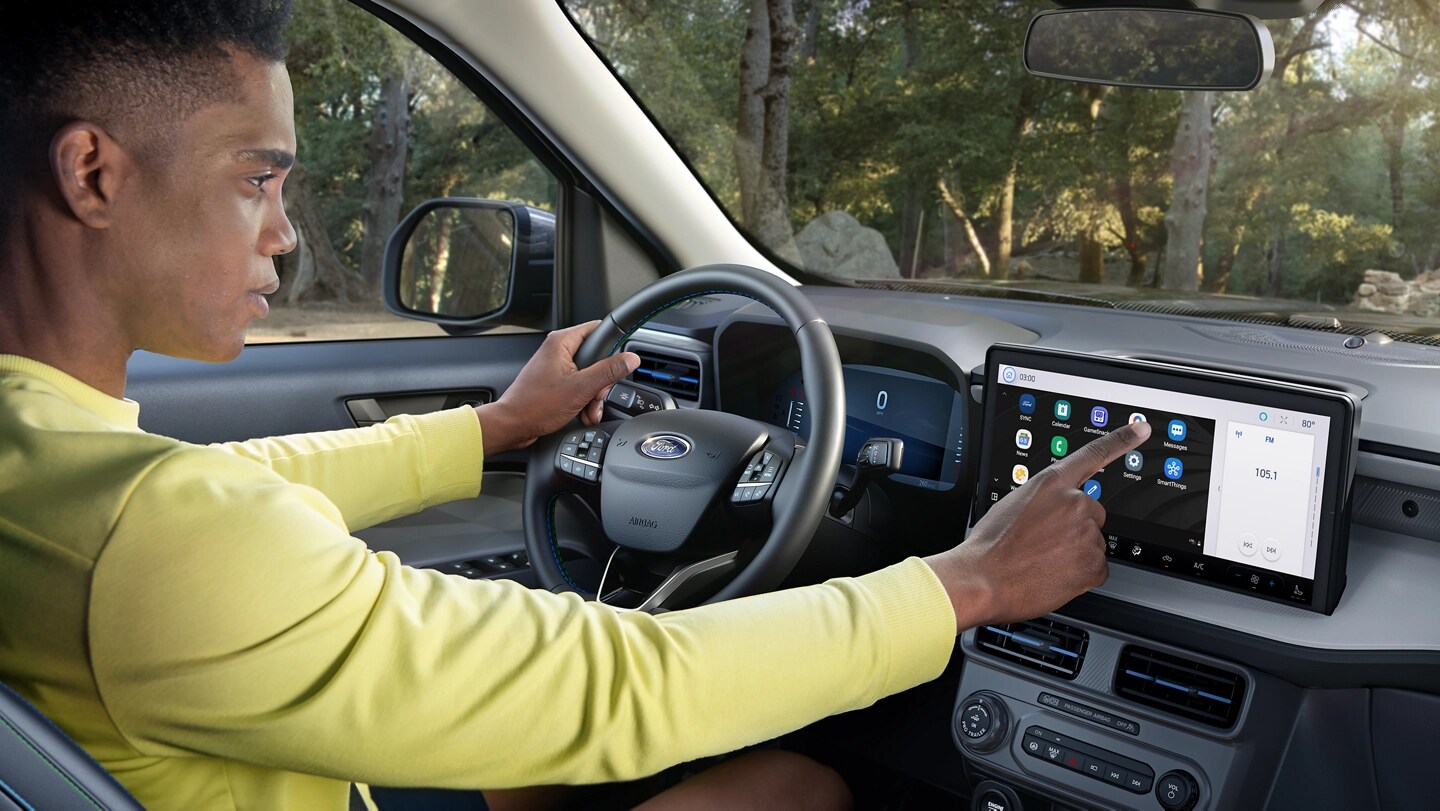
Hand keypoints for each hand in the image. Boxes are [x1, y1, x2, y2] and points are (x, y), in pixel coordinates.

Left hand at [474, 321, 639, 453]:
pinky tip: (582, 413)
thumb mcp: (580, 388)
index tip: (621, 359)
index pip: (597, 330)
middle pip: (596, 358)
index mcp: (561, 342)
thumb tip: (630, 359)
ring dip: (594, 396)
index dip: (613, 345)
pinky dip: (584, 400)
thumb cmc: (535, 406)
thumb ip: (608, 371)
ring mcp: (556, 367)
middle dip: (601, 382)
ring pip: (589, 375)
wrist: (513, 426)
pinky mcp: (555, 382)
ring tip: (588, 410)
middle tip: (596, 395)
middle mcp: (558, 351)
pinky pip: (579, 386)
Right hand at [925, 421, 1150, 627]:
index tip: (1141, 430)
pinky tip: (1055, 574)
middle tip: (1046, 543)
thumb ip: (1044, 501)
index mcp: (1051, 483)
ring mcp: (1087, 533)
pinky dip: (1080, 574)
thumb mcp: (1013, 505)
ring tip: (1043, 560)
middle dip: (1076, 528)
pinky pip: (1097, 568)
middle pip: (1093, 513)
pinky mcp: (1093, 564)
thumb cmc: (991, 546)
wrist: (983, 579)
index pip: (1093, 455)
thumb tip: (1056, 514)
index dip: (1121, 440)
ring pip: (1093, 542)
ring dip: (1075, 553)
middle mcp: (1074, 503)